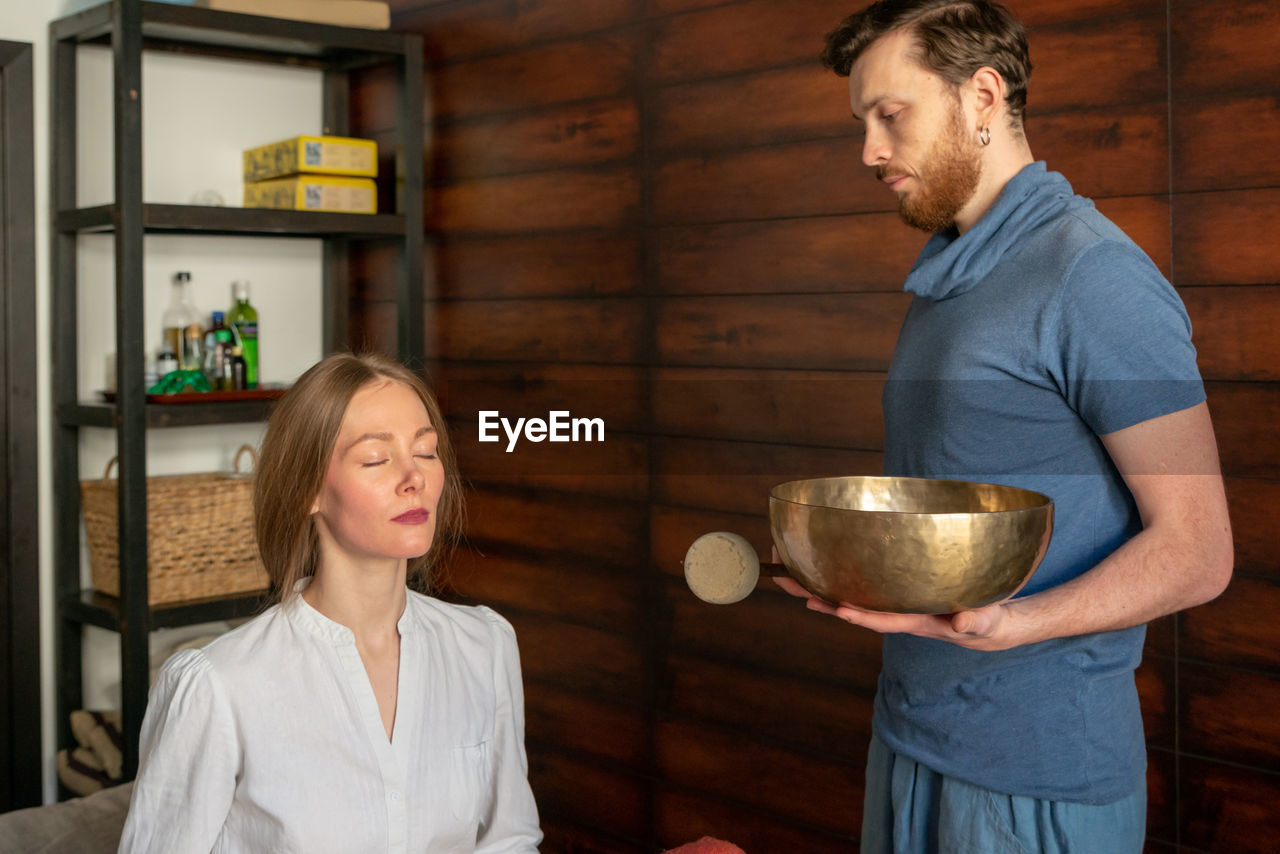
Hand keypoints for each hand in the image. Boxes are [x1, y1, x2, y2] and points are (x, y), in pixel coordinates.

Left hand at [770, 560, 1016, 650]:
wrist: (982, 623)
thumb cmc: (983, 621)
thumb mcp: (984, 621)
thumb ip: (976, 621)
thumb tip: (964, 622)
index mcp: (914, 621)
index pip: (882, 620)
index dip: (861, 616)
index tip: (838, 609)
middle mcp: (894, 612)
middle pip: (851, 606)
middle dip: (819, 597)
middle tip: (787, 583)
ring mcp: (890, 602)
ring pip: (847, 594)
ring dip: (817, 585)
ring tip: (786, 573)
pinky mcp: (892, 590)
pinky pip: (858, 583)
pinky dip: (837, 574)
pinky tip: (818, 564)